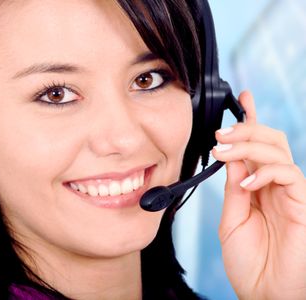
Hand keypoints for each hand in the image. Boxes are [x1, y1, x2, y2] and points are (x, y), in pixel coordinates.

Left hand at [212, 91, 305, 299]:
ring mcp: (291, 193)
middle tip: (219, 134)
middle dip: (245, 128)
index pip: (256, 146)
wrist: (263, 294)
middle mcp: (275, 185)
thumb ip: (233, 188)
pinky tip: (246, 183)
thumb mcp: (232, 219)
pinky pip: (289, 173)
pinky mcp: (303, 203)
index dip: (251, 119)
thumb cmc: (249, 262)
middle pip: (269, 139)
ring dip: (248, 144)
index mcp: (257, 186)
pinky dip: (265, 172)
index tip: (242, 97)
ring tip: (223, 150)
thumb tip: (230, 156)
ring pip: (278, 150)